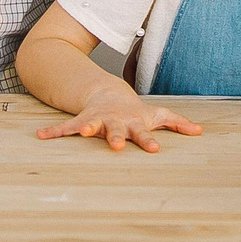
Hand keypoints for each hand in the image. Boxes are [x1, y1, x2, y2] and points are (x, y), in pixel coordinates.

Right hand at [35, 92, 203, 152]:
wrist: (109, 92)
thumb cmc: (135, 111)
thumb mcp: (156, 116)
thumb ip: (177, 123)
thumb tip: (200, 131)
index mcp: (132, 123)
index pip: (142, 133)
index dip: (148, 141)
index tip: (154, 150)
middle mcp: (114, 121)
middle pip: (116, 130)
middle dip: (115, 137)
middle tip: (115, 146)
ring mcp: (96, 120)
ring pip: (90, 125)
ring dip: (84, 129)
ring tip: (80, 133)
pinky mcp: (80, 120)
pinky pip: (65, 128)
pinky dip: (53, 132)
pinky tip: (40, 136)